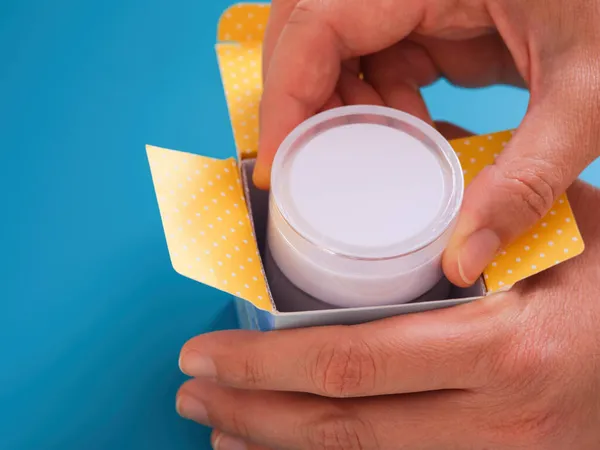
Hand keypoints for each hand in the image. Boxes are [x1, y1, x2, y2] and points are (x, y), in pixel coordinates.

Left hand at [176, 181, 599, 448]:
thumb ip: (484, 201)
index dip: (267, 364)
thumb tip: (414, 158)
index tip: (208, 352)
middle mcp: (495, 423)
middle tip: (193, 388)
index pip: (353, 362)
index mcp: (504, 350)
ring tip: (218, 429)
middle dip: (251, 411)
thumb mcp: (567, 234)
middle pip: (341, 428)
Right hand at [253, 0, 599, 285]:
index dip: (285, 93)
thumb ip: (524, 182)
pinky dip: (374, 98)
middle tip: (306, 160)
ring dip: (337, 101)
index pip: (318, 22)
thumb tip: (463, 259)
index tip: (276, 161)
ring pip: (334, 41)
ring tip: (364, 154)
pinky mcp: (433, 12)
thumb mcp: (584, 98)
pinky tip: (400, 132)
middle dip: (298, 96)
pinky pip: (374, 52)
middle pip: (307, 25)